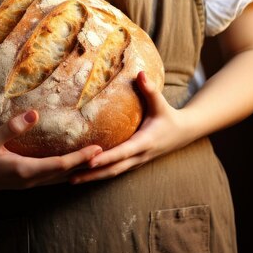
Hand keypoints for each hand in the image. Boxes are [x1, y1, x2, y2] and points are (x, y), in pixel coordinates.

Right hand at [0, 109, 102, 191]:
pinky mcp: (22, 181)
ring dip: (77, 170)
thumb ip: (11, 127)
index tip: (99, 149)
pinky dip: (64, 172)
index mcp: (24, 170)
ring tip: (96, 160)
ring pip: (58, 179)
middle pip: (64, 174)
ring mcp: (26, 183)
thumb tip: (33, 113)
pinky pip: (50, 178)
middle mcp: (28, 180)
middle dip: (86, 164)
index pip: (61, 165)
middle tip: (108, 154)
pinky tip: (70, 166)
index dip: (81, 157)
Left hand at [70, 71, 186, 183]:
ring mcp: (136, 162)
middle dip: (92, 174)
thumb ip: (150, 89)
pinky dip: (99, 173)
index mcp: (144, 142)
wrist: (182, 133)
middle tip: (70, 177)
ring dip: (93, 177)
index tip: (89, 160)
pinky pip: (115, 170)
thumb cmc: (168, 115)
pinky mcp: (133, 162)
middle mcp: (139, 156)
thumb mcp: (161, 103)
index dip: (106, 157)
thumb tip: (140, 73)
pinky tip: (84, 173)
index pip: (122, 152)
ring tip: (71, 179)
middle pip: (113, 169)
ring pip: (112, 173)